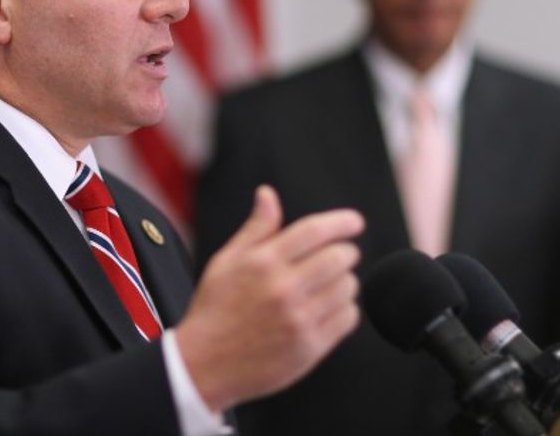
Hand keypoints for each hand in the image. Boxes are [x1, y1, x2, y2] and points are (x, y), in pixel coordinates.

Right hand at [175, 185, 363, 411]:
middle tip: (339, 256)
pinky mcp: (310, 347)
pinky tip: (328, 308)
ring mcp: (298, 320)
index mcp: (263, 262)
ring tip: (328, 285)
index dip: (342, 222)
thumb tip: (267, 194)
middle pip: (339, 257)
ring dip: (345, 281)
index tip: (355, 222)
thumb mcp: (226, 261)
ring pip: (348, 287)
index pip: (314, 231)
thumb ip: (255, 228)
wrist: (204, 364)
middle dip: (346, 251)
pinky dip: (346, 309)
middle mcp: (283, 289)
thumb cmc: (215, 308)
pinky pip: (348, 318)